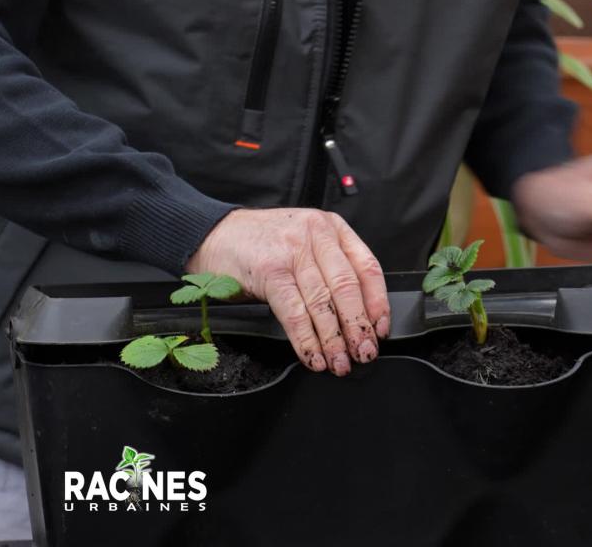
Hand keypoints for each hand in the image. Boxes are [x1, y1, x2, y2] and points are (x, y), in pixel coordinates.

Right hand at [187, 208, 389, 375]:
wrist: (211, 234)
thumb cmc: (261, 244)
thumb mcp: (305, 243)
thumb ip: (330, 267)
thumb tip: (357, 315)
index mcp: (332, 229)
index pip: (368, 268)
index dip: (377, 304)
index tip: (380, 329)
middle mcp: (316, 236)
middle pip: (347, 288)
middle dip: (358, 327)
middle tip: (364, 352)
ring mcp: (293, 252)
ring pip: (323, 303)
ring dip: (334, 340)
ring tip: (340, 362)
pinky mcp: (270, 271)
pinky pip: (295, 312)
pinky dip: (306, 340)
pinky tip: (313, 356)